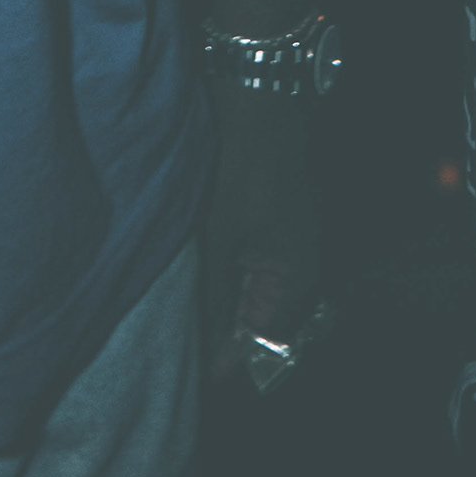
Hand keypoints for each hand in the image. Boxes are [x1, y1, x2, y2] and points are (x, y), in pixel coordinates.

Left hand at [200, 89, 319, 382]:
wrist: (260, 96)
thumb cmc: (243, 162)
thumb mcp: (219, 235)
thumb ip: (211, 298)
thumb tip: (199, 355)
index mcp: (298, 279)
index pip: (261, 346)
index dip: (222, 364)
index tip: (184, 380)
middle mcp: (302, 271)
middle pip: (260, 327)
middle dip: (220, 337)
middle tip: (173, 347)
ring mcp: (290, 250)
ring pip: (254, 301)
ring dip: (221, 308)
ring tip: (178, 318)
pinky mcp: (276, 231)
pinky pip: (253, 275)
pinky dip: (225, 283)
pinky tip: (195, 281)